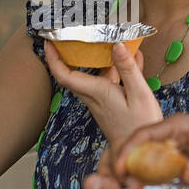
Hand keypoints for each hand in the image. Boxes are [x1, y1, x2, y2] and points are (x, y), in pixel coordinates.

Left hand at [45, 40, 162, 146]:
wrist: (140, 153)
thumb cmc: (140, 126)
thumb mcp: (139, 94)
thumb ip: (127, 68)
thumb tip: (117, 45)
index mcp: (97, 92)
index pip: (65, 75)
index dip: (53, 59)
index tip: (48, 42)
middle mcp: (94, 96)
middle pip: (74, 73)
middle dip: (69, 54)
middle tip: (71, 35)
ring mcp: (101, 102)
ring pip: (94, 76)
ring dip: (99, 59)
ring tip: (111, 40)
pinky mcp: (110, 105)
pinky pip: (109, 82)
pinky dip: (118, 69)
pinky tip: (134, 58)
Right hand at [110, 113, 188, 188]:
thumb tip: (187, 172)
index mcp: (178, 127)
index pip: (143, 134)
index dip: (127, 151)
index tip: (121, 172)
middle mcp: (169, 142)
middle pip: (132, 151)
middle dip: (121, 170)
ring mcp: (168, 161)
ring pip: (136, 169)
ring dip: (128, 185)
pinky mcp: (169, 179)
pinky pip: (148, 185)